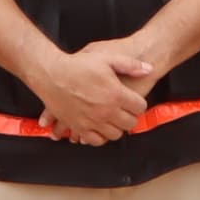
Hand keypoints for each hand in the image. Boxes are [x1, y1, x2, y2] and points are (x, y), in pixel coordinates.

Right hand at [26, 39, 157, 145]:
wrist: (51, 74)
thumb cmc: (78, 65)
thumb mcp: (107, 58)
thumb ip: (130, 64)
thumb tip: (148, 69)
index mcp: (116, 94)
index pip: (139, 107)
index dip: (139, 104)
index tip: (134, 101)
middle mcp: (106, 111)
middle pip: (129, 123)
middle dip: (130, 117)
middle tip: (125, 110)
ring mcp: (92, 122)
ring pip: (115, 134)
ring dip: (117, 127)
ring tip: (113, 118)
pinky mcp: (79, 127)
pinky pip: (96, 140)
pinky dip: (101, 136)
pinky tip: (100, 127)